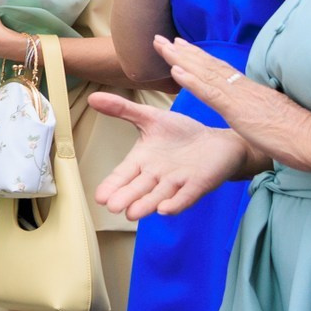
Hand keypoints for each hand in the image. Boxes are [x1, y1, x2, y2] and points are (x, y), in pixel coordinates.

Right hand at [91, 94, 252, 218]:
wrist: (218, 142)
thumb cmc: (182, 134)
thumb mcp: (150, 117)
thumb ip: (122, 109)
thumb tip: (93, 96)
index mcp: (142, 161)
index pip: (123, 175)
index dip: (112, 186)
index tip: (100, 196)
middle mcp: (157, 176)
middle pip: (138, 189)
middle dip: (126, 197)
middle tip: (113, 206)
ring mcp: (178, 182)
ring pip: (158, 195)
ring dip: (145, 205)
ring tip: (132, 213)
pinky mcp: (199, 184)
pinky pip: (186, 196)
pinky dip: (176, 203)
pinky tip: (164, 210)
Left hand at [154, 36, 310, 172]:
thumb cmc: (302, 136)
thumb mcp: (276, 118)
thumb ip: (263, 112)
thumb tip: (257, 112)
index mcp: (252, 91)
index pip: (220, 70)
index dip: (200, 57)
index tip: (182, 46)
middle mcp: (244, 88)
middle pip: (208, 65)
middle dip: (182, 52)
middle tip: (160, 39)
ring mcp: (241, 97)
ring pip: (205, 73)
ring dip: (180, 59)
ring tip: (161, 46)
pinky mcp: (239, 110)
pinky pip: (211, 93)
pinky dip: (192, 81)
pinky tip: (175, 71)